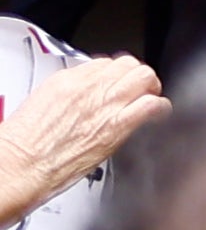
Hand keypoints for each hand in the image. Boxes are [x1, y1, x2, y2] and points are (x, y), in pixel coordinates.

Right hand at [0, 54, 164, 225]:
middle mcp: (89, 87)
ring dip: (150, 88)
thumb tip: (81, 98)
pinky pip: (152, 106)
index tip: (114, 85)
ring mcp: (105, 104)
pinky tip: (157, 115)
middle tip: (137, 90)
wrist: (20, 165)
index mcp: (67, 80)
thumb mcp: (40, 105)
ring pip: (145, 77)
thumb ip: (66, 96)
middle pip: (128, 65)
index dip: (113, 76)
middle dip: (135, 77)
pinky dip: (160, 109)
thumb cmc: (23, 145)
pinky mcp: (117, 126)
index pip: (103, 64)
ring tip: (149, 99)